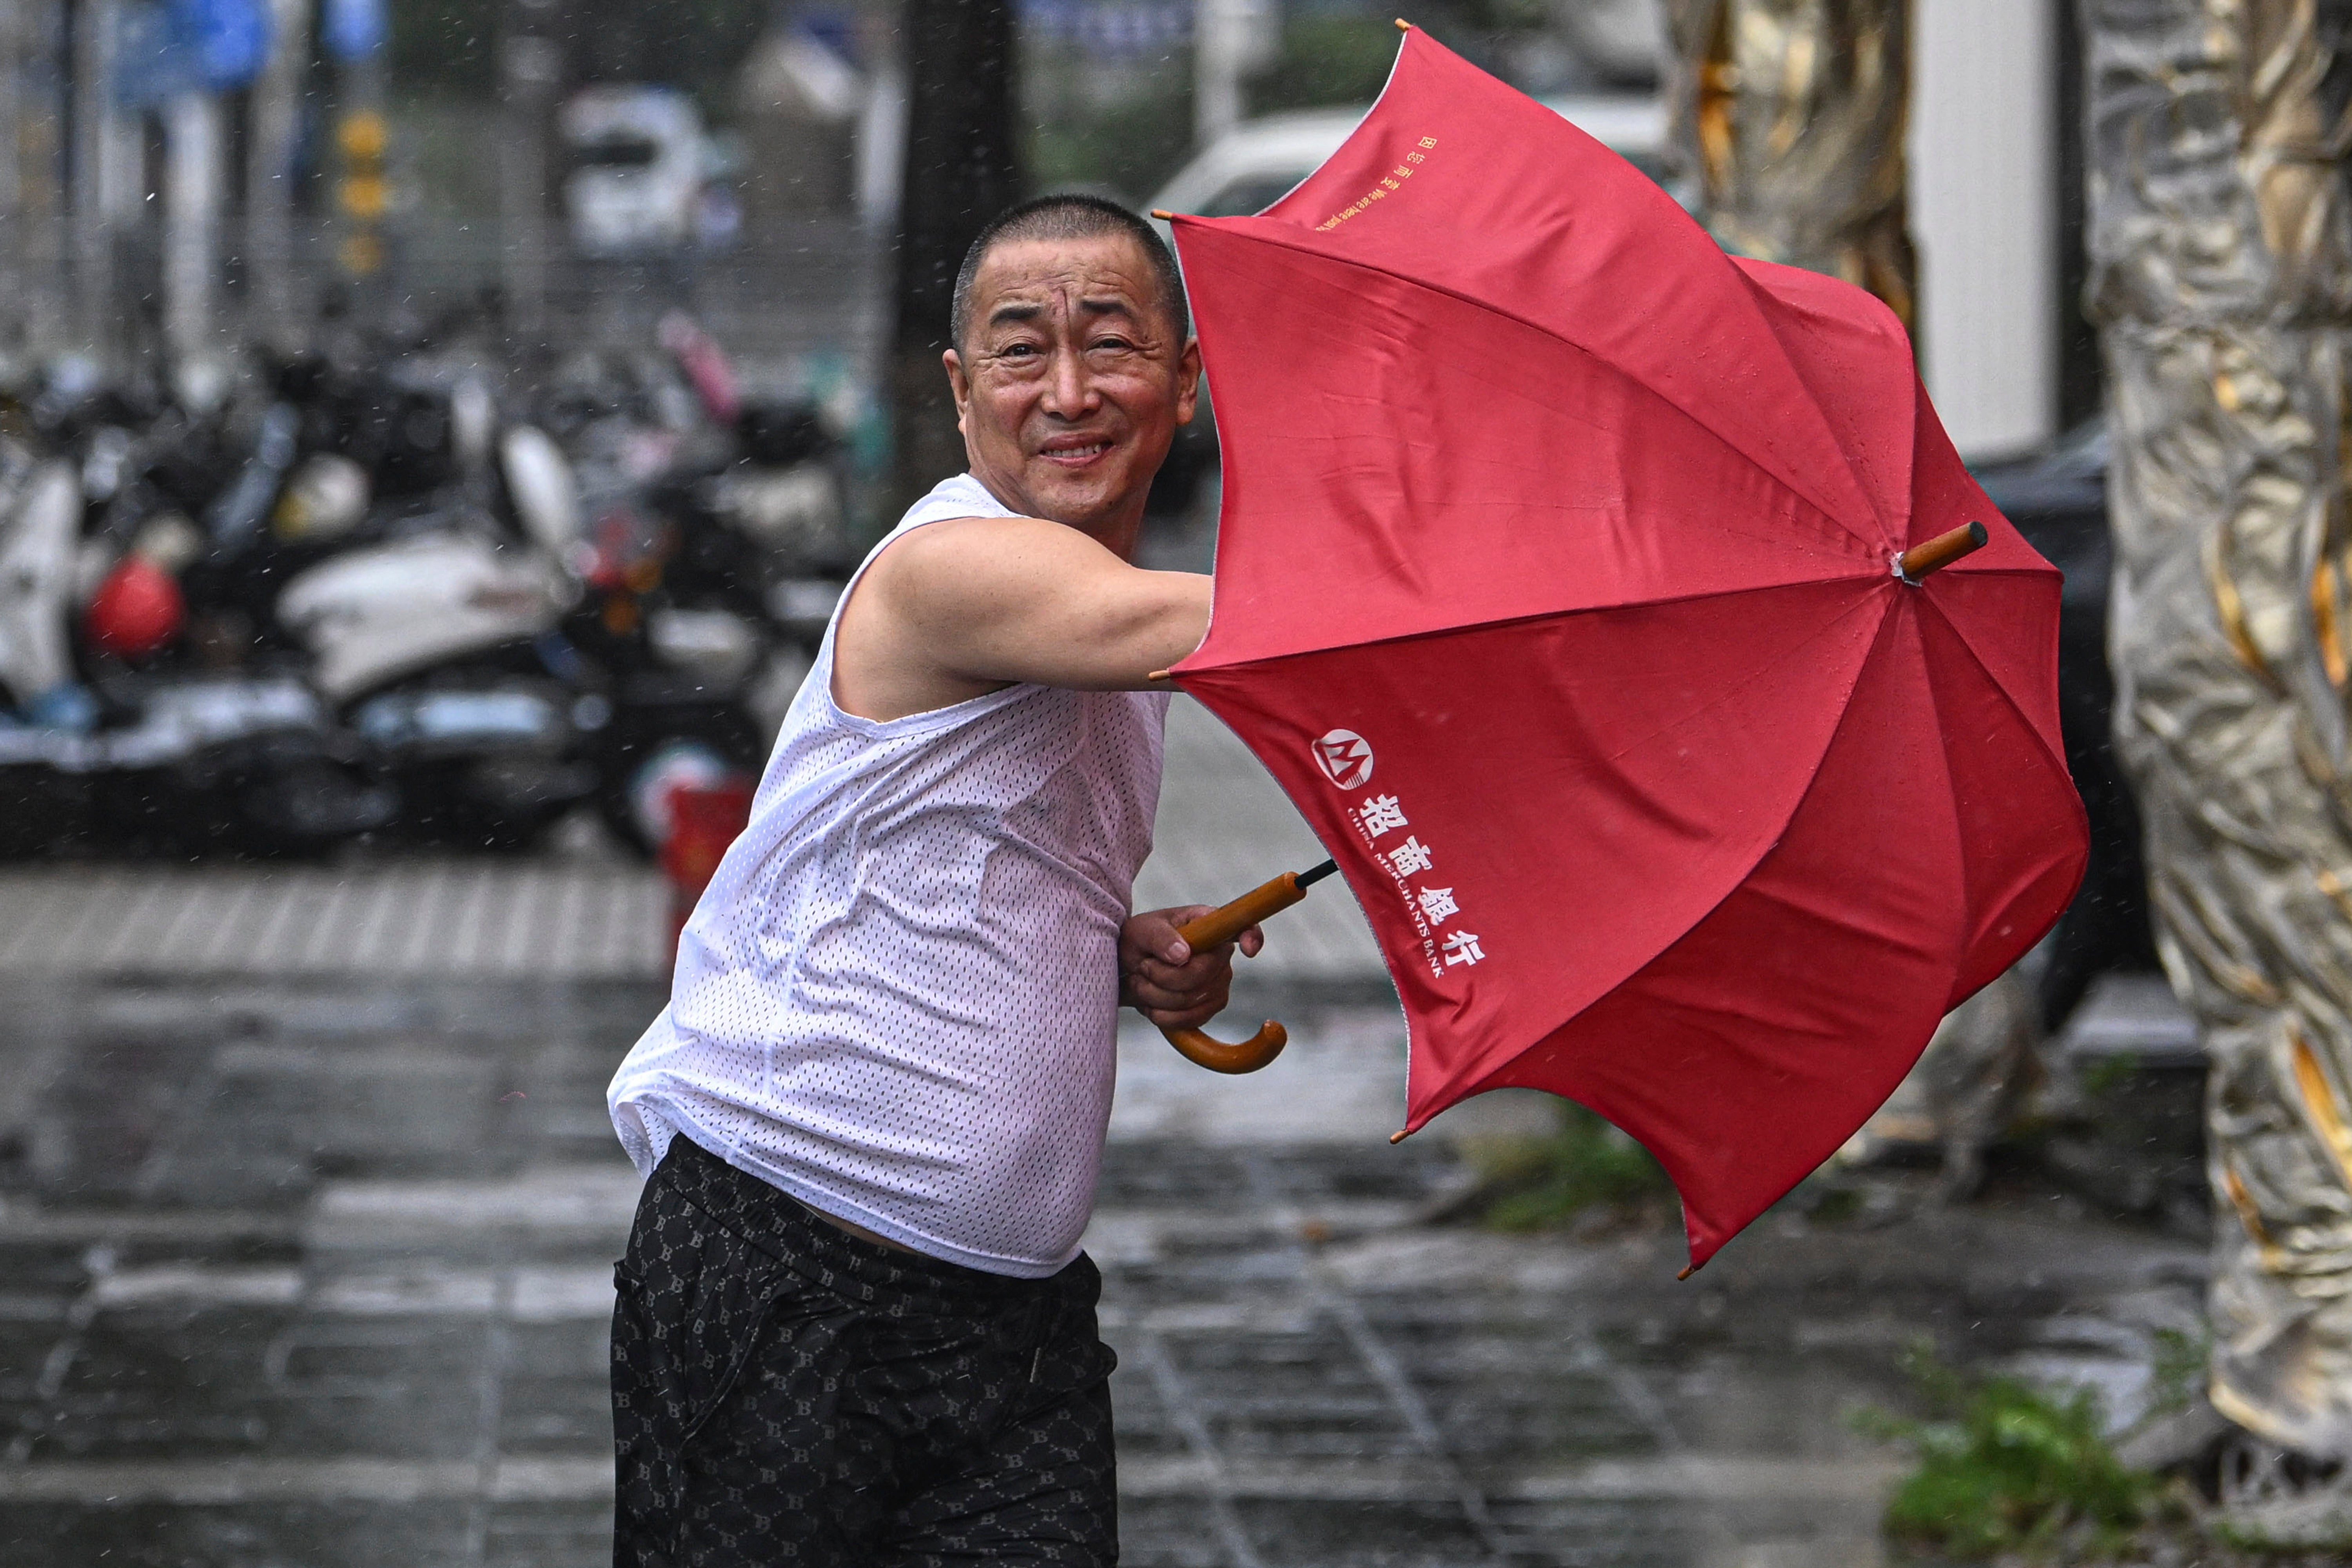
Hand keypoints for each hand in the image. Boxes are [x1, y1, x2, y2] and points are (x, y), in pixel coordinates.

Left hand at [1119, 905, 1264, 1029]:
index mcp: (1210, 925)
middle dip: (1162, 976)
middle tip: (1142, 966)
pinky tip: (1151, 1003)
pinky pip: (1190, 1019)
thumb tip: (1183, 954)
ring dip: (1155, 995)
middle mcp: (1221, 954)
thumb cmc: (1139, 941)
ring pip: (1191, 1000)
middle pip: (1202, 975)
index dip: (1252, 937)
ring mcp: (1219, 982)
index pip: (1243, 927)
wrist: (1127, 969)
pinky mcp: (1210, 1007)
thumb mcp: (1142, 930)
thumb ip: (1160, 938)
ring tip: (1142, 981)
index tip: (1249, 949)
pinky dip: (1162, 1015)